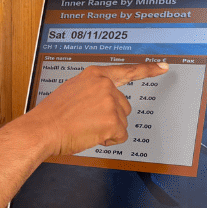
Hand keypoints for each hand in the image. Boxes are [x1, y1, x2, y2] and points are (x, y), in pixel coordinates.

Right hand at [26, 63, 168, 156]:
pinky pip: (120, 136)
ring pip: (122, 122)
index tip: (163, 67)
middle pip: (124, 106)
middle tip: (88, 121)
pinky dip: (108, 140)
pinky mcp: (113, 121)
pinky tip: (91, 135)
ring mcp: (110, 102)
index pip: (127, 71)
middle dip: (111, 117)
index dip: (148, 70)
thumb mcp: (72, 90)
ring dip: (107, 129)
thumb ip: (92, 90)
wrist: (42, 129)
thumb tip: (103, 101)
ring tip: (85, 127)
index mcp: (95, 75)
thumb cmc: (52, 115)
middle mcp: (105, 85)